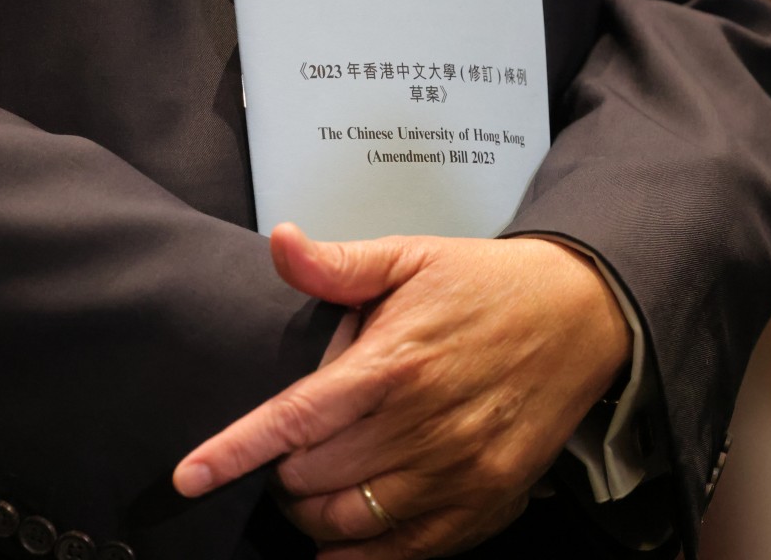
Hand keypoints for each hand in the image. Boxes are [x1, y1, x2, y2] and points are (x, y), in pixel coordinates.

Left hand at [175, 224, 630, 558]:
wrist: (581, 316)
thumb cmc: (484, 286)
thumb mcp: (410, 258)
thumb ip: (338, 264)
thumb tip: (281, 242)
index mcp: (394, 363)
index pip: (294, 420)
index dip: (234, 452)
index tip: (189, 476)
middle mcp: (423, 425)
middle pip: (313, 479)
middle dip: (280, 472)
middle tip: (288, 447)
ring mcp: (458, 471)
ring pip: (350, 523)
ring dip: (311, 512)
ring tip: (311, 483)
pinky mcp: (486, 501)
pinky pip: (407, 551)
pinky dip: (360, 553)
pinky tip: (342, 535)